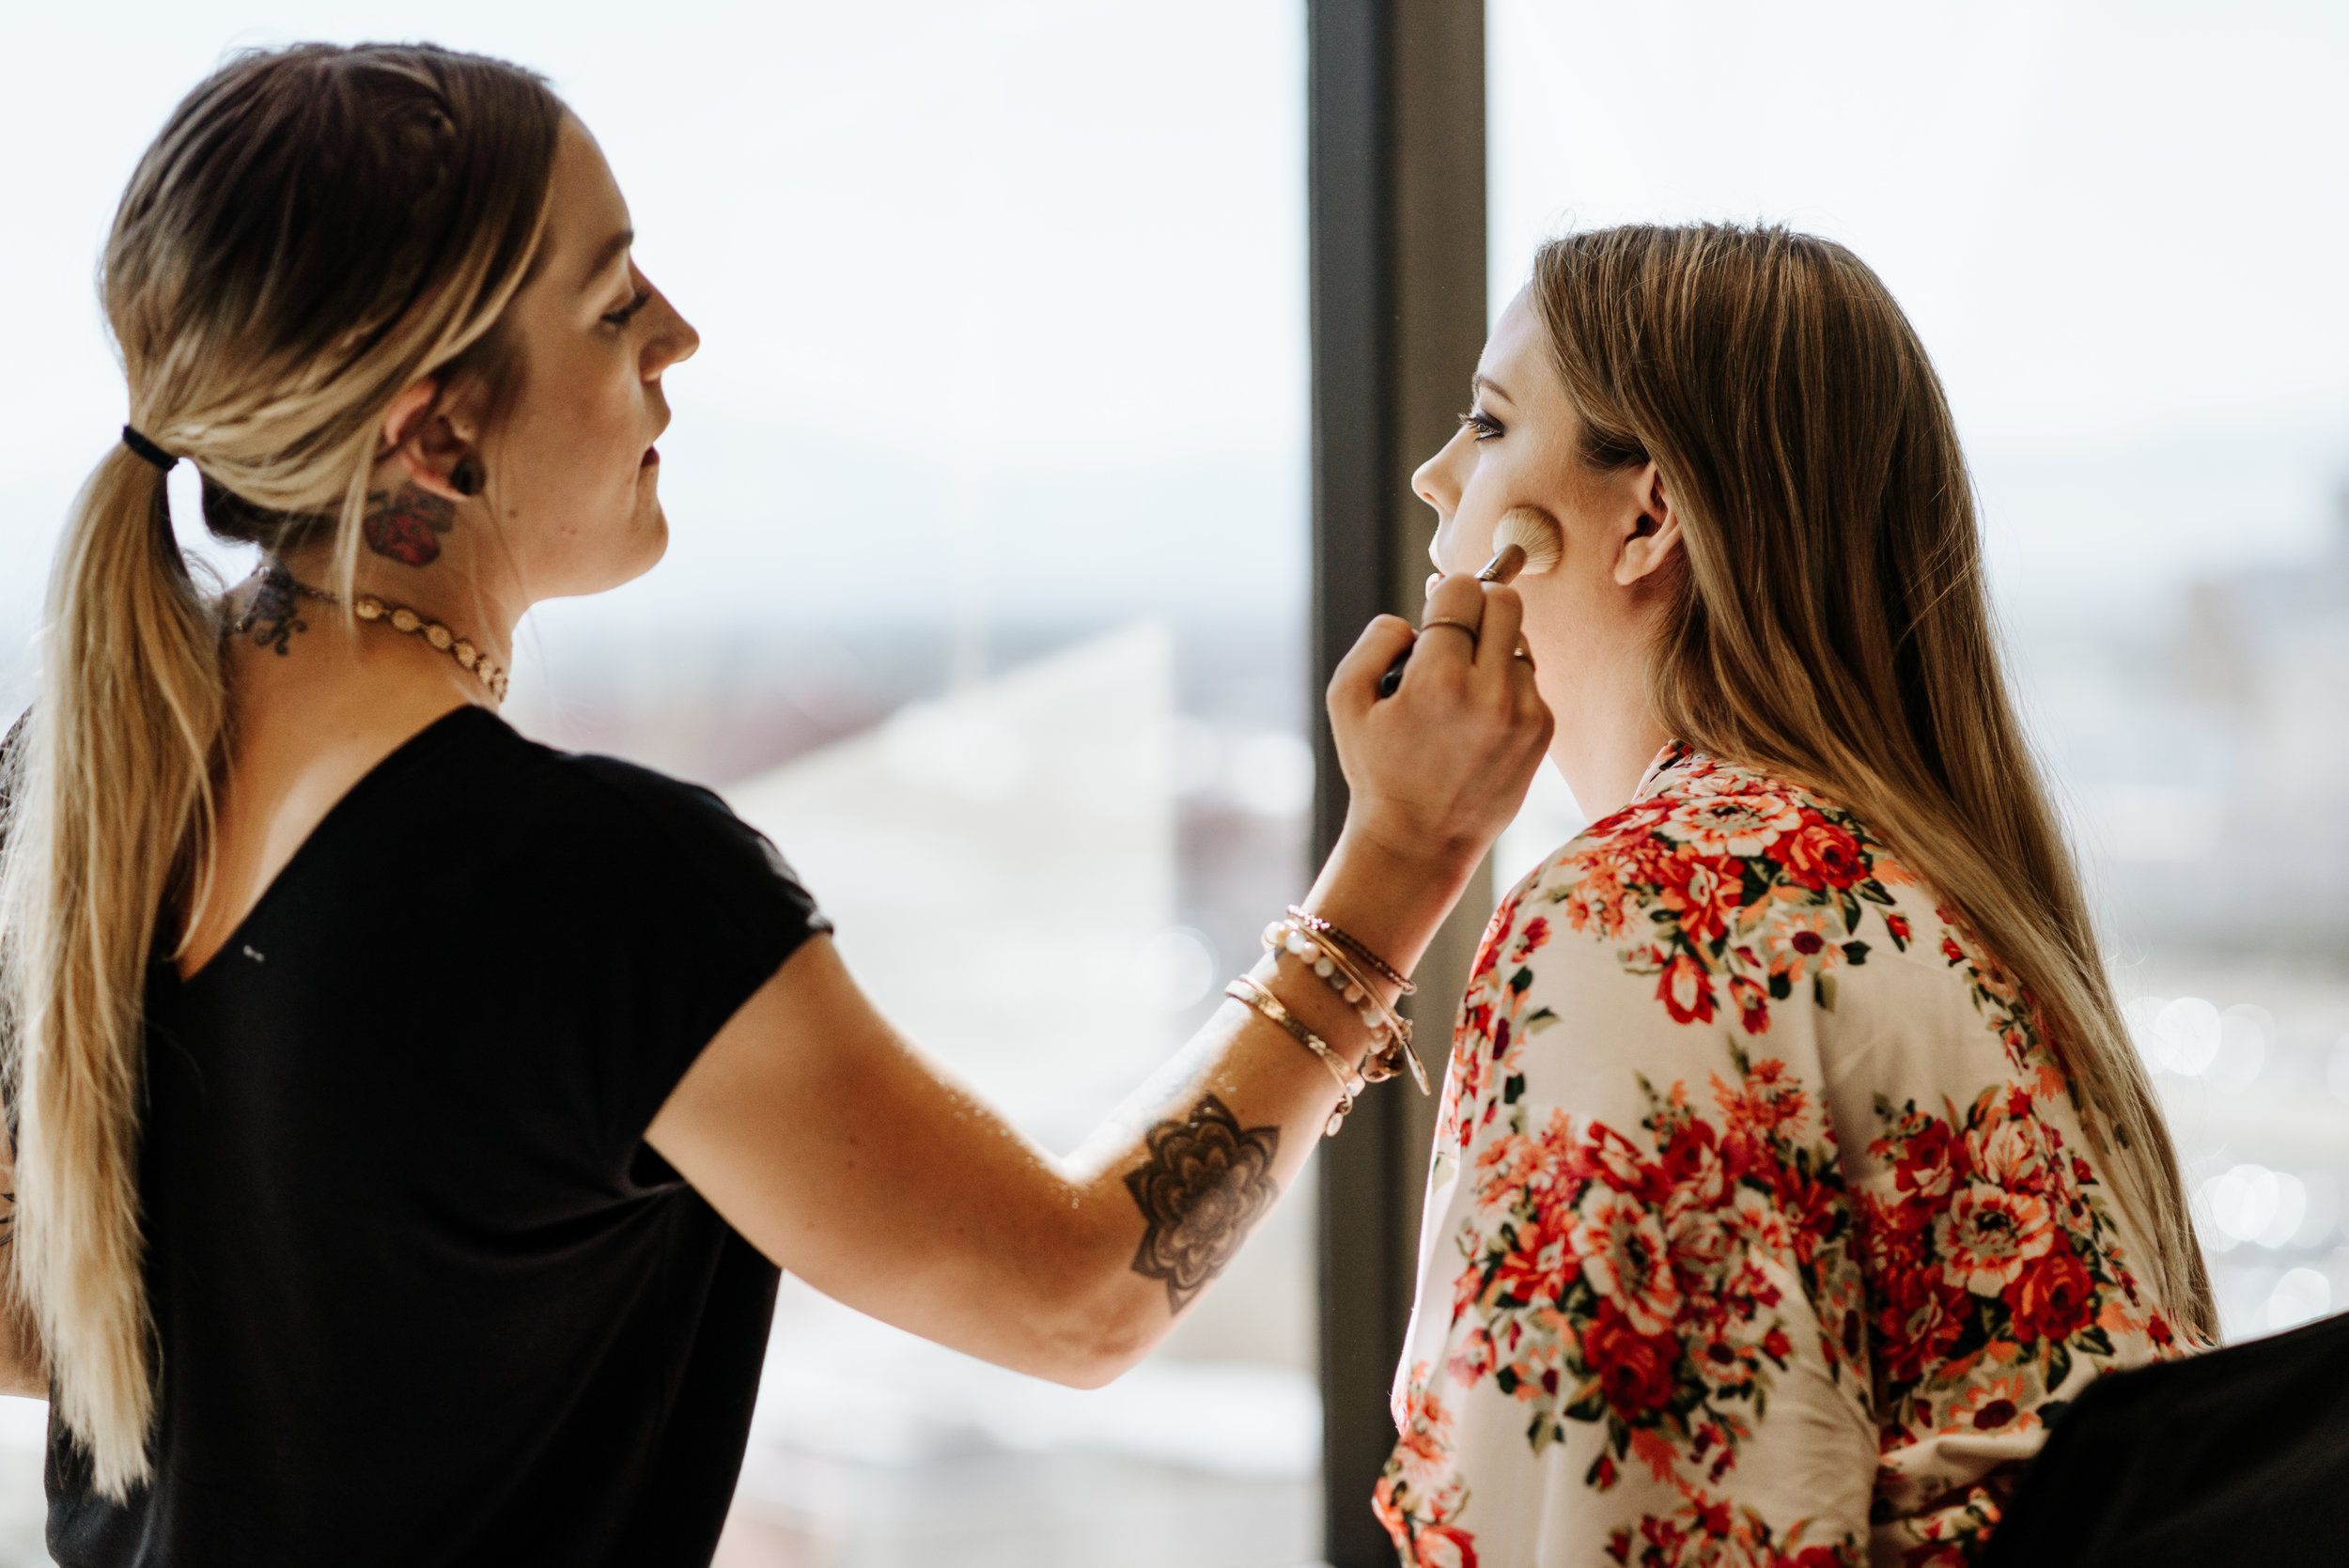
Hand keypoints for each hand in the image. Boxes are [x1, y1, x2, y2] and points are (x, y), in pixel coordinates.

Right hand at [1325, 571, 1552, 878]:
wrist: (1420, 841)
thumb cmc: (1377, 770)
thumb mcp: (1345, 701)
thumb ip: (1375, 641)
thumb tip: (1415, 617)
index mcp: (1439, 679)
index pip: (1462, 589)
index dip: (1443, 595)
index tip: (1433, 617)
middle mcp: (1490, 692)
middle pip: (1506, 599)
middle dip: (1477, 604)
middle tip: (1455, 632)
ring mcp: (1525, 712)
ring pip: (1520, 638)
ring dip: (1492, 649)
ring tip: (1461, 689)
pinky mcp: (1543, 730)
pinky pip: (1530, 676)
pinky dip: (1506, 683)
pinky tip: (1478, 717)